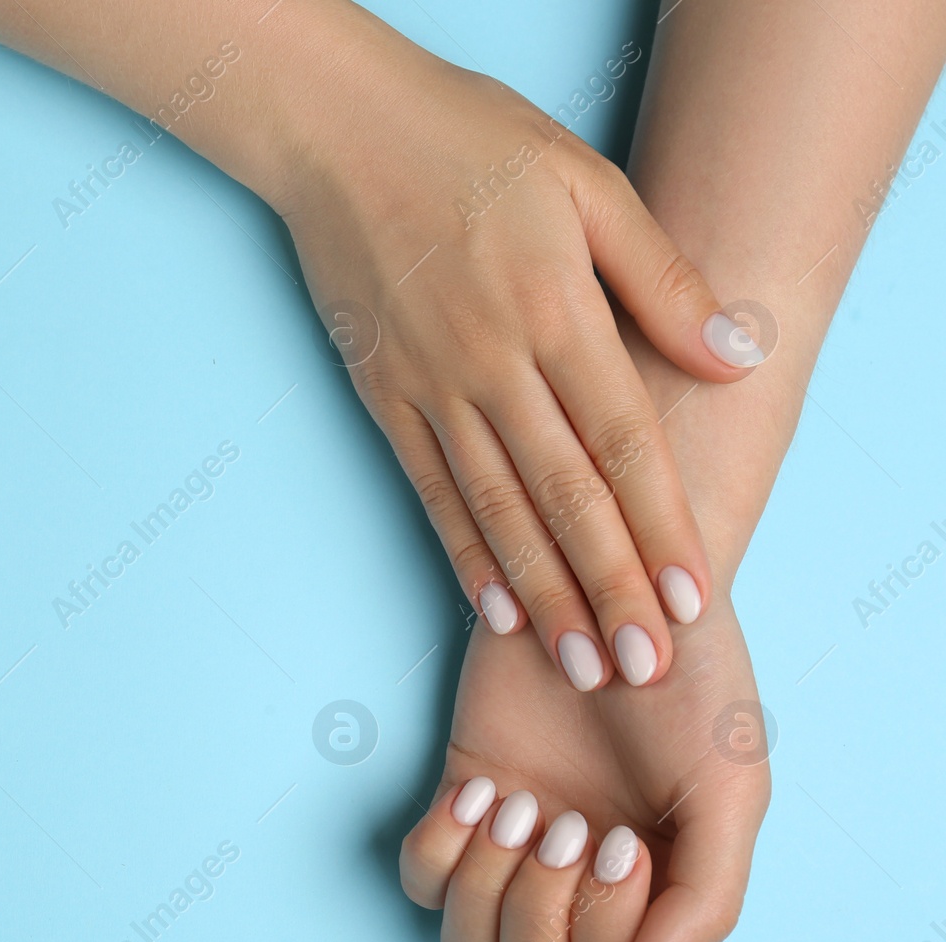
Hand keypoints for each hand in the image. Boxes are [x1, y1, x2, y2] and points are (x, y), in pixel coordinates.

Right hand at [270, 14, 764, 690]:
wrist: (339, 134)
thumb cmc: (470, 144)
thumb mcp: (588, 184)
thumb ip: (661, 278)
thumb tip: (737, 354)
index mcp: (555, 310)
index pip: (622, 441)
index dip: (661, 525)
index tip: (692, 601)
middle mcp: (492, 363)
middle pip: (563, 495)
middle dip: (609, 589)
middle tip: (644, 671)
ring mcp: (430, 387)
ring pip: (497, 509)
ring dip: (543, 595)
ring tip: (581, 665)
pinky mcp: (383, 398)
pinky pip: (430, 491)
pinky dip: (464, 554)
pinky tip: (492, 612)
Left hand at [396, 596, 769, 941]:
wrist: (621, 585)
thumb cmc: (692, 680)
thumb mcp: (728, 785)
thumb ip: (706, 900)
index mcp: (652, 900)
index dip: (606, 936)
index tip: (619, 840)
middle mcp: (578, 888)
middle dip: (546, 915)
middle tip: (568, 823)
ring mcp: (514, 849)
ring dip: (488, 891)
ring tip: (522, 808)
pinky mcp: (461, 798)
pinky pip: (420, 876)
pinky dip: (442, 848)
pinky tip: (484, 789)